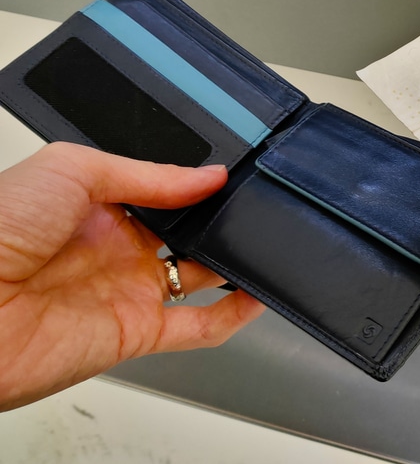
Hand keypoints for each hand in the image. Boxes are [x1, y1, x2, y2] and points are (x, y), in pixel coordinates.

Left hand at [0, 142, 264, 411]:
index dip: (198, 181)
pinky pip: (198, 327)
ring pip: (200, 275)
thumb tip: (208, 174)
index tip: (232, 171)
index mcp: (96, 204)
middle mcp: (115, 247)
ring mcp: (128, 290)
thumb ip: (148, 172)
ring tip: (267, 239)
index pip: (164, 189)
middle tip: (252, 202)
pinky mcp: (136, 332)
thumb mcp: (71, 169)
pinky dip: (233, 316)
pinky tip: (256, 294)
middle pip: (187, 231)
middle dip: (220, 217)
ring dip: (234, 261)